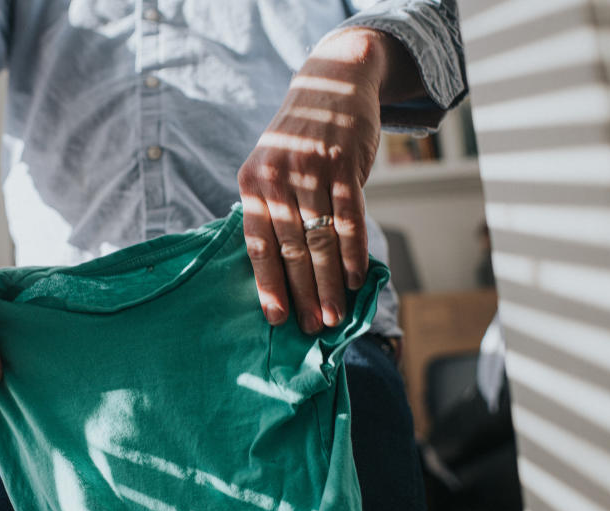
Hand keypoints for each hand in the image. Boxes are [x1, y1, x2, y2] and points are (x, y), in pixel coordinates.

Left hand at [238, 28, 394, 332]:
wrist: (332, 84)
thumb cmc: (298, 141)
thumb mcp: (270, 167)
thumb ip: (270, 211)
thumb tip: (276, 272)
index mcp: (252, 184)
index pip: (257, 245)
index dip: (268, 284)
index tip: (277, 319)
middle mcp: (277, 177)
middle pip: (291, 248)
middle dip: (303, 294)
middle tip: (314, 328)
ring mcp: (311, 170)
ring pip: (321, 239)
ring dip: (330, 283)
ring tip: (336, 315)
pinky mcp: (343, 164)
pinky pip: (350, 218)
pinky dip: (355, 253)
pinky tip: (357, 279)